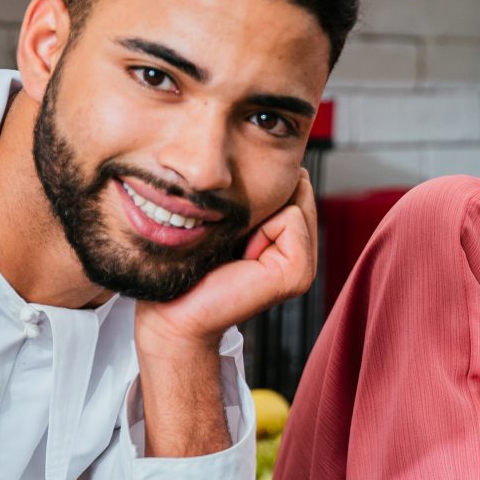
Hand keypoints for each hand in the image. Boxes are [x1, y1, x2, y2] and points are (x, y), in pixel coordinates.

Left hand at [135, 171, 317, 354]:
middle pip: (299, 187)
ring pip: (296, 198)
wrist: (174, 314)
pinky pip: (290, 217)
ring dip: (259, 215)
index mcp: (288, 242)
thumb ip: (257, 198)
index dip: (259, 191)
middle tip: (235, 240)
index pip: (295, 183)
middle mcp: (302, 254)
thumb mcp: (229, 220)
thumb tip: (285, 166)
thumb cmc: (189, 266)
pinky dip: (261, 229)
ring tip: (238, 249)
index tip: (233, 230)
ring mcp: (304, 266)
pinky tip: (244, 258)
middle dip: (262, 199)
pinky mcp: (298, 273)